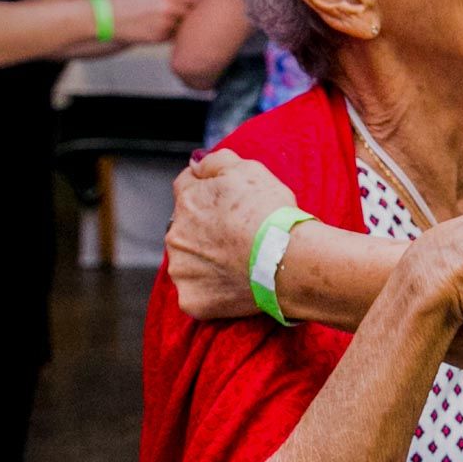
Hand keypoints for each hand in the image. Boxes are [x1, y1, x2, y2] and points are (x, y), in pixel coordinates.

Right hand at [109, 0, 197, 43]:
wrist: (103, 18)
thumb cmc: (123, 2)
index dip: (195, 2)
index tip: (194, 5)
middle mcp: (168, 5)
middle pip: (192, 13)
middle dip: (188, 15)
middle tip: (180, 17)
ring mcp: (165, 22)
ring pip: (183, 26)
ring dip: (179, 26)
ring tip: (162, 23)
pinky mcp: (159, 37)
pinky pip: (172, 36)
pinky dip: (168, 35)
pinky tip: (154, 30)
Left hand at [167, 150, 296, 318]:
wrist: (286, 257)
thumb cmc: (270, 213)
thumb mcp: (247, 169)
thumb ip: (214, 161)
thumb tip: (196, 164)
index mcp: (187, 201)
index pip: (186, 188)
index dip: (209, 193)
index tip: (228, 203)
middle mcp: (176, 235)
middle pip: (186, 228)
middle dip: (205, 230)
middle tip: (238, 235)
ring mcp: (182, 271)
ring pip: (189, 262)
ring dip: (207, 261)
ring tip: (240, 261)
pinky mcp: (192, 300)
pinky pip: (198, 293)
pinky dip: (213, 290)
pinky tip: (235, 283)